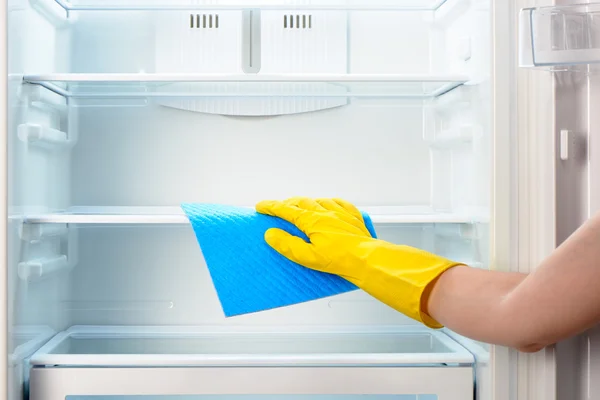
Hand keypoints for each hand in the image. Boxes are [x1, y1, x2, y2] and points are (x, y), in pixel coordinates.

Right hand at [256, 197, 375, 283]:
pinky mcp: (353, 217)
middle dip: (288, 204)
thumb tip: (271, 234)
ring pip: (320, 201)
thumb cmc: (339, 260)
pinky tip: (330, 205)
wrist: (366, 259)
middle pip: (302, 202)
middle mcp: (325, 212)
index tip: (260, 206)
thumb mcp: (307, 257)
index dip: (271, 207)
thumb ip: (287, 244)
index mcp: (312, 220)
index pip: (286, 210)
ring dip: (308, 202)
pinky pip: (340, 203)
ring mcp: (341, 213)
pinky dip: (330, 202)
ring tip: (302, 206)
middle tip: (279, 208)